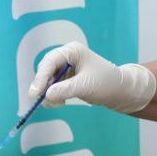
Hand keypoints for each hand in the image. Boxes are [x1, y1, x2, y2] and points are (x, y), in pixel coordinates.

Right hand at [29, 41, 155, 112]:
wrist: (121, 92)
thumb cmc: (107, 83)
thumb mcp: (85, 86)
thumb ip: (65, 90)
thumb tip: (46, 96)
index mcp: (72, 51)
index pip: (50, 61)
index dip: (40, 77)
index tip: (35, 93)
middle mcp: (67, 57)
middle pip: (46, 70)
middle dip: (43, 86)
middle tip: (40, 100)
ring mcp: (67, 68)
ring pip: (48, 80)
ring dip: (48, 93)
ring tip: (56, 104)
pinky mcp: (68, 79)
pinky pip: (54, 86)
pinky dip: (53, 96)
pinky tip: (59, 103)